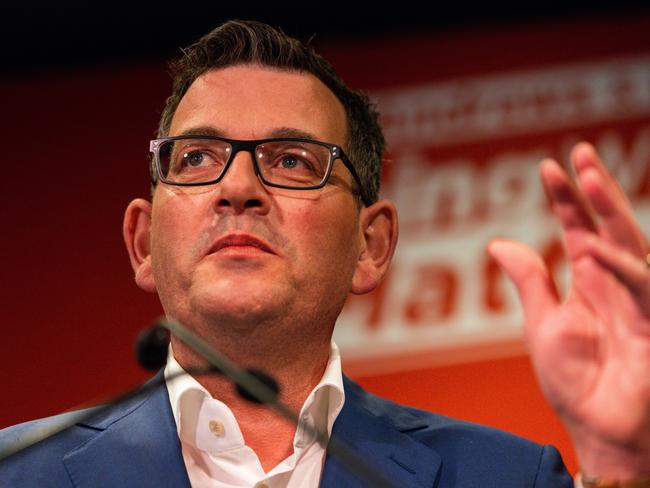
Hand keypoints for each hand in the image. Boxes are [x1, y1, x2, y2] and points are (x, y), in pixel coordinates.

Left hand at [488, 142, 649, 478]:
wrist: (599, 430)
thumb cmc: (575, 382)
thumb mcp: (543, 324)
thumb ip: (530, 281)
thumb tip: (497, 242)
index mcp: (588, 281)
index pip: (577, 228)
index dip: (565, 198)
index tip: (548, 166)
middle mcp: (614, 283)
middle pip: (606, 225)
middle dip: (595, 188)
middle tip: (581, 151)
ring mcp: (637, 300)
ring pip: (630, 244)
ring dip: (611, 209)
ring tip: (591, 175)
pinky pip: (643, 288)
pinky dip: (622, 266)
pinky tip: (595, 245)